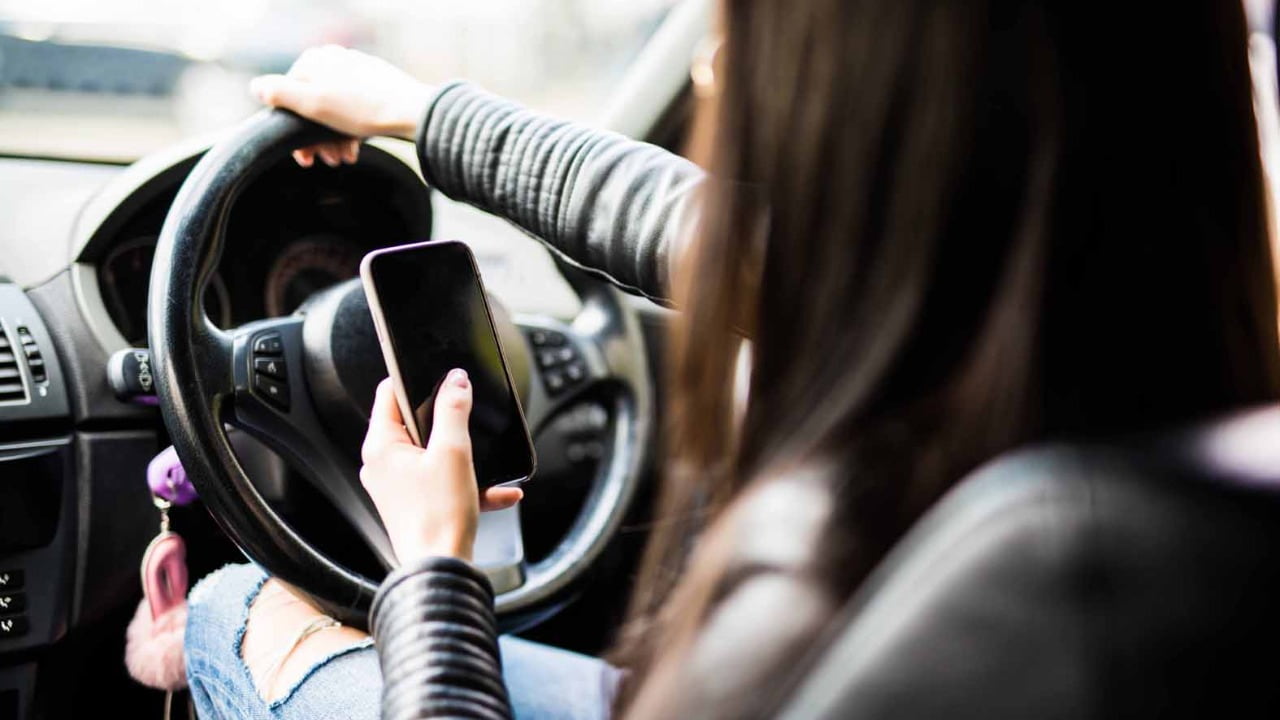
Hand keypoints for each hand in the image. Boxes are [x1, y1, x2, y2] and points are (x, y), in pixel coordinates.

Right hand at [248, 45, 435, 167]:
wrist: (412, 112)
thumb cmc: (361, 110)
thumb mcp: (312, 103)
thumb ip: (280, 94)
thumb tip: (256, 88)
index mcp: (315, 60)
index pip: (290, 97)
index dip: (294, 132)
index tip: (305, 159)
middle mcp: (335, 60)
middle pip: (314, 106)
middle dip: (318, 139)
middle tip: (328, 162)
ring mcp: (356, 71)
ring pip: (334, 110)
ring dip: (334, 139)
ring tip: (344, 158)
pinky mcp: (376, 84)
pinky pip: (354, 109)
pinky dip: (351, 130)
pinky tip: (356, 147)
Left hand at [360, 372, 522, 563]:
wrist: (441, 570)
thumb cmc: (438, 517)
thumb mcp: (453, 452)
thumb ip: (454, 409)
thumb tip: (455, 381)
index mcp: (381, 448)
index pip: (388, 394)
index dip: (415, 380)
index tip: (440, 377)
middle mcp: (382, 466)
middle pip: (414, 424)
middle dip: (447, 422)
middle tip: (468, 420)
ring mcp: (397, 487)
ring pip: (433, 455)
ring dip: (464, 456)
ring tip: (486, 462)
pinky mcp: (414, 505)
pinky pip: (443, 483)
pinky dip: (469, 483)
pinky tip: (500, 491)